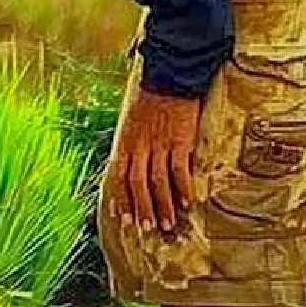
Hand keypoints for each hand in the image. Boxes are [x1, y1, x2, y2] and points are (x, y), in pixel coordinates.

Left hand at [108, 89, 201, 233]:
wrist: (169, 78)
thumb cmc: (150, 100)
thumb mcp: (131, 123)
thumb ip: (132, 146)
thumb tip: (132, 167)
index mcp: (125, 142)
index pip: (118, 176)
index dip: (121, 198)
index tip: (125, 217)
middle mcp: (139, 146)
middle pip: (137, 184)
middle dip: (142, 208)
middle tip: (147, 228)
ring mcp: (158, 144)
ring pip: (157, 181)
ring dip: (162, 205)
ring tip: (167, 223)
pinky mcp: (179, 141)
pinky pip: (179, 170)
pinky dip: (182, 188)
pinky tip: (187, 202)